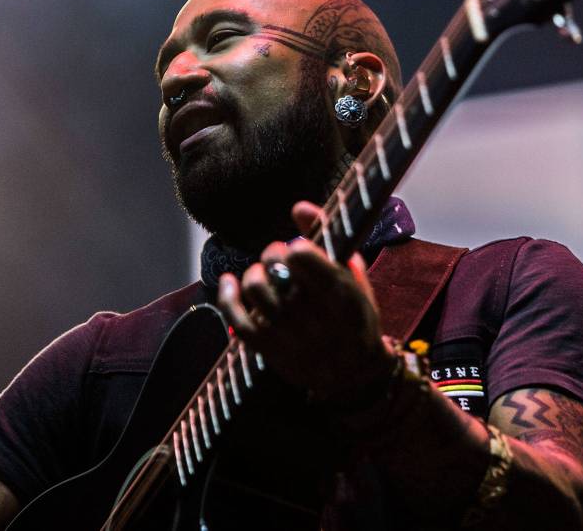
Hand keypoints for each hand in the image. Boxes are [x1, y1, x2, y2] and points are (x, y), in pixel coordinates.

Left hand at [217, 200, 394, 401]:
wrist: (355, 375)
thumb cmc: (355, 315)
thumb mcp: (354, 277)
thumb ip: (328, 238)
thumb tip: (298, 206)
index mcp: (343, 295)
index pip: (305, 259)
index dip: (296, 248)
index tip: (298, 249)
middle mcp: (317, 317)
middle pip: (277, 270)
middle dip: (273, 255)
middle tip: (279, 258)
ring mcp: (292, 337)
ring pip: (256, 291)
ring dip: (253, 274)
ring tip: (262, 274)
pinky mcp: (272, 351)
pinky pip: (239, 320)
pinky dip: (227, 297)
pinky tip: (228, 283)